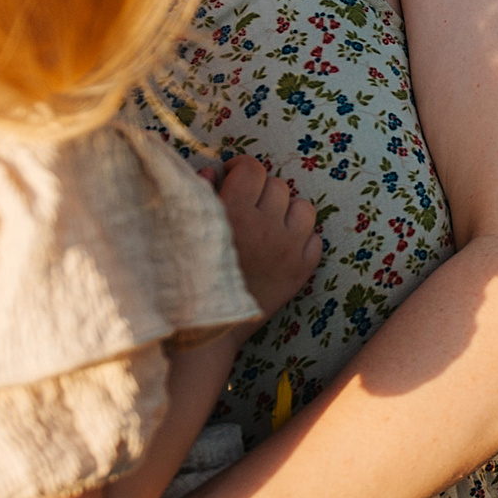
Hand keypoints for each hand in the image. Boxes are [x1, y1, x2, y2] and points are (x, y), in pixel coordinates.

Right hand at [201, 155, 320, 313]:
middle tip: (246, 207)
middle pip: (278, 186)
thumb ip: (200, 194)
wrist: (206, 328)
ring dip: (286, 212)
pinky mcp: (302, 271)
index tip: (232, 180)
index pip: (253, 169)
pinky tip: (281, 247)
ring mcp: (289, 249)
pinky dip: (301, 238)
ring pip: (303, 208)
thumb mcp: (182, 229)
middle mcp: (267, 226)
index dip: (241, 169)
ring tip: (268, 225)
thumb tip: (214, 171)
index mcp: (235, 212)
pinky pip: (315, 238)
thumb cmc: (186, 276)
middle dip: (261, 191)